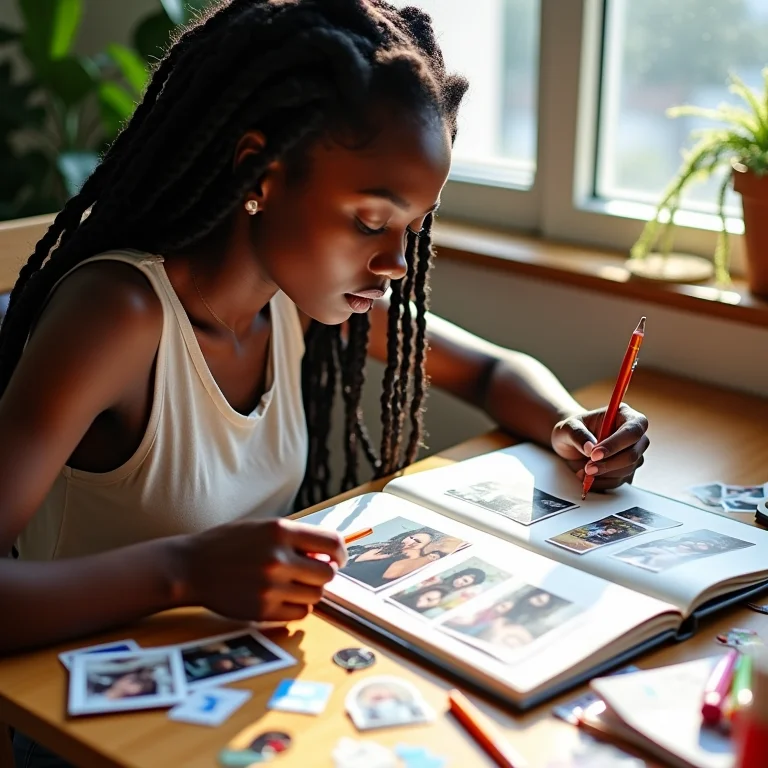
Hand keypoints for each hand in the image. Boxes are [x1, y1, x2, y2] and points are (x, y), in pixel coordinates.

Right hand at [181, 518, 345, 621]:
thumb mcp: (263, 528)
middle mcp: (279, 559)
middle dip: (323, 573)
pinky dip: (298, 607)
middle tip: (311, 572)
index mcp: (281, 531)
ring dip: (309, 591)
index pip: (332, 543)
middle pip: (327, 574)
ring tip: (292, 584)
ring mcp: (271, 587)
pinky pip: (300, 613)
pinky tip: (284, 598)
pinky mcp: (263, 610)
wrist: (191, 566)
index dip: (340, 553)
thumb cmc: (229, 543)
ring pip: (316, 596)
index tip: (337, 558)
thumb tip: (330, 553)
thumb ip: (296, 538)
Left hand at [551, 403, 648, 490]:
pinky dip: (602, 482)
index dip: (615, 444)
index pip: (632, 430)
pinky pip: (619, 481)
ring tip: (583, 471)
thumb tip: (590, 448)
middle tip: (587, 468)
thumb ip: (578, 434)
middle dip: (609, 463)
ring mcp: (634, 453)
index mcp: (624, 415)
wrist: (572, 443)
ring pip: (627, 469)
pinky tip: (587, 478)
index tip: (594, 454)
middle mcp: (634, 434)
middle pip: (633, 453)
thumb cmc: (573, 429)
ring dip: (604, 474)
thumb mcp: (568, 427)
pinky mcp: (628, 470)